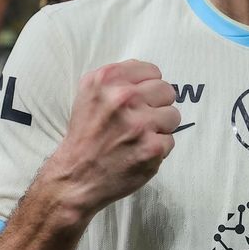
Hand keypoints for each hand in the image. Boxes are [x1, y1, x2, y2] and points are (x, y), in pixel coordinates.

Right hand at [45, 60, 180, 216]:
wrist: (75, 177)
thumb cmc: (85, 135)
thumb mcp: (89, 94)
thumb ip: (118, 78)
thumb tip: (150, 75)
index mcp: (107, 79)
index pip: (153, 72)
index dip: (147, 87)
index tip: (138, 100)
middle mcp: (122, 97)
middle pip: (167, 91)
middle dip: (157, 106)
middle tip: (138, 120)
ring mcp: (139, 123)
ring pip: (173, 115)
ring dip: (159, 128)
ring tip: (138, 137)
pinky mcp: (152, 147)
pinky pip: (170, 140)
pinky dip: (157, 149)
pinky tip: (138, 152)